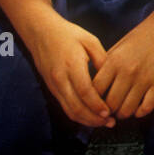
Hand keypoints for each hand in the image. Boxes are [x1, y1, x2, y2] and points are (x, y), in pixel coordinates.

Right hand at [26, 13, 113, 127]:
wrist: (40, 31)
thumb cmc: (67, 33)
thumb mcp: (89, 40)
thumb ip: (102, 59)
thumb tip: (113, 78)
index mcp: (72, 65)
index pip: (85, 92)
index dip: (97, 105)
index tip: (109, 113)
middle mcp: (60, 78)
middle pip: (76, 107)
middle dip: (94, 119)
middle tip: (110, 122)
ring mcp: (54, 85)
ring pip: (69, 111)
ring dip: (86, 120)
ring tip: (103, 123)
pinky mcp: (51, 88)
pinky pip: (65, 106)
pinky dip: (78, 115)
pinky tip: (90, 116)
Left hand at [92, 16, 153, 119]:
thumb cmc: (139, 39)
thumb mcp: (117, 48)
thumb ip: (104, 67)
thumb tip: (92, 88)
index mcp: (114, 61)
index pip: (95, 90)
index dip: (93, 100)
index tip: (95, 104)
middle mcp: (128, 71)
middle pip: (110, 104)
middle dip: (107, 111)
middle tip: (108, 112)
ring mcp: (145, 78)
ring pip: (128, 109)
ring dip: (123, 114)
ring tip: (122, 111)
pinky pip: (147, 107)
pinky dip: (140, 113)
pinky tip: (137, 110)